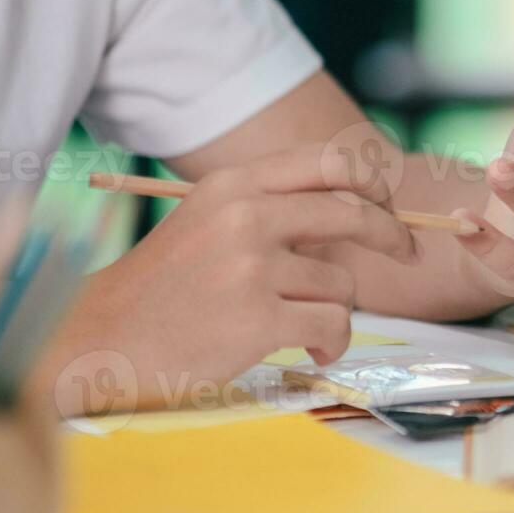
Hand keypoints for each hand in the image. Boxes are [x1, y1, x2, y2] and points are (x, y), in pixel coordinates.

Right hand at [44, 145, 416, 413]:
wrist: (107, 338)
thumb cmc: (168, 287)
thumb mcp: (211, 221)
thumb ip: (272, 208)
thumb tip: (357, 205)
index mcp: (235, 185)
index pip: (328, 160)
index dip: (372, 180)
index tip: (387, 202)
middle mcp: (245, 216)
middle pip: (353, 212)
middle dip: (391, 234)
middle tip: (406, 253)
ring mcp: (252, 267)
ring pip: (342, 282)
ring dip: (337, 310)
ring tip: (307, 328)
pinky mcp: (258, 318)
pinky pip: (333, 325)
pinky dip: (332, 343)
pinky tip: (312, 351)